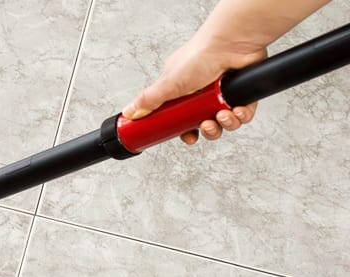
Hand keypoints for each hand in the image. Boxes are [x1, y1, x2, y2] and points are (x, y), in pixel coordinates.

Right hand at [122, 37, 267, 143]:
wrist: (230, 43)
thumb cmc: (199, 56)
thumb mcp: (168, 83)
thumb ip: (148, 100)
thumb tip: (129, 112)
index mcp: (184, 89)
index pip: (182, 117)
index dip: (185, 130)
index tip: (187, 137)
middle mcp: (204, 92)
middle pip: (205, 123)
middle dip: (206, 131)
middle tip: (204, 127)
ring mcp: (224, 93)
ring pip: (225, 122)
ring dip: (224, 125)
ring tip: (220, 117)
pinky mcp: (244, 93)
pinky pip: (243, 115)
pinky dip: (240, 116)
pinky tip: (236, 110)